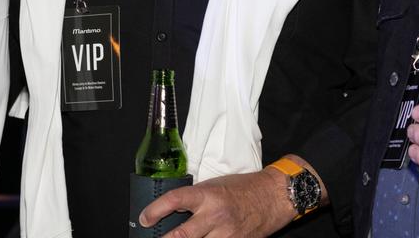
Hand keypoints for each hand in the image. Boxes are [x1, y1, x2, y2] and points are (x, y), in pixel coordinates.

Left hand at [139, 168, 295, 237]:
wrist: (273, 196)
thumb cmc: (243, 188)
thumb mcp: (215, 186)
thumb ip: (195, 199)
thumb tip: (172, 212)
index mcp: (207, 195)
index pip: (175, 200)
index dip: (155, 210)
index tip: (144, 218)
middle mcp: (214, 215)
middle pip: (182, 236)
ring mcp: (226, 234)